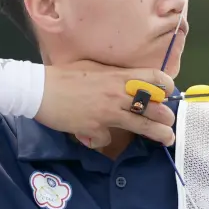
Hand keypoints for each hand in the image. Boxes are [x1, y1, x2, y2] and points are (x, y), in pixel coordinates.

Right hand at [34, 61, 176, 147]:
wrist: (39, 89)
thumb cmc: (65, 75)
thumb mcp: (94, 68)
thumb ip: (113, 77)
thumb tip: (126, 83)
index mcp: (119, 76)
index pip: (155, 79)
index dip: (166, 87)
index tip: (167, 94)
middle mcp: (118, 94)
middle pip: (154, 106)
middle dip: (166, 115)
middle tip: (168, 120)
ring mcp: (108, 112)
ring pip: (142, 125)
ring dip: (158, 133)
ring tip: (167, 138)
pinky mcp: (95, 127)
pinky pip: (107, 138)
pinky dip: (102, 140)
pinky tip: (97, 138)